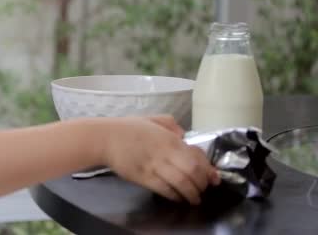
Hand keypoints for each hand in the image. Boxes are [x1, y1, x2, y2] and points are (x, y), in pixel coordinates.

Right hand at [102, 116, 219, 204]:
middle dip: (202, 184)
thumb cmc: (128, 128)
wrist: (105, 138)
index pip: (197, 156)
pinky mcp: (143, 178)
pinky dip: (174, 196)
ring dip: (191, 193)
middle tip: (203, 189)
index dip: (208, 169)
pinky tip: (177, 197)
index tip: (213, 177)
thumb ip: (171, 124)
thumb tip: (183, 135)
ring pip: (181, 183)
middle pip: (192, 172)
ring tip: (194, 198)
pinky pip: (164, 189)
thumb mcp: (153, 119)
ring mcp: (154, 166)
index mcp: (170, 138)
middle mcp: (165, 153)